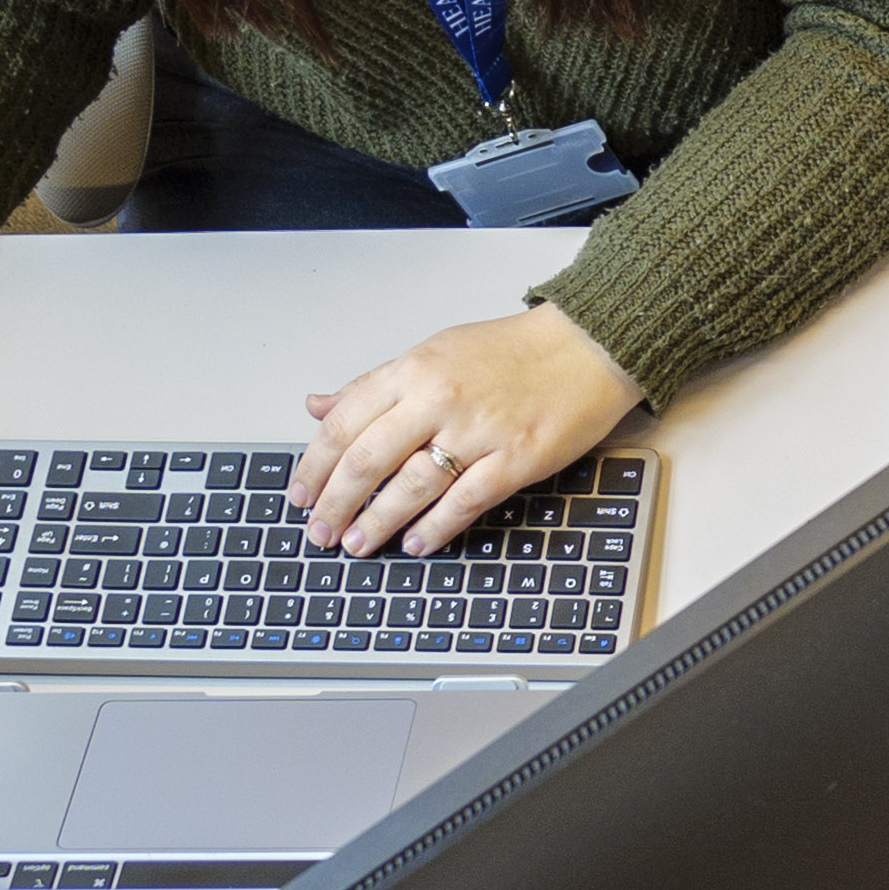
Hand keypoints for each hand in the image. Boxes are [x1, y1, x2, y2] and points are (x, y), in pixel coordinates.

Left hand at [292, 303, 638, 554]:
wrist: (587, 345)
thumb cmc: (513, 351)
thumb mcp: (433, 352)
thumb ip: (375, 383)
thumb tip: (319, 405)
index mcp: (414, 370)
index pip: (344, 421)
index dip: (315, 464)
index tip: (301, 494)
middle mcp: (439, 398)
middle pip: (367, 458)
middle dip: (336, 502)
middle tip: (319, 531)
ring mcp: (479, 431)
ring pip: (409, 486)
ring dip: (376, 522)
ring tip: (356, 544)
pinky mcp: (516, 458)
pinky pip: (464, 501)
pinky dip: (435, 527)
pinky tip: (415, 543)